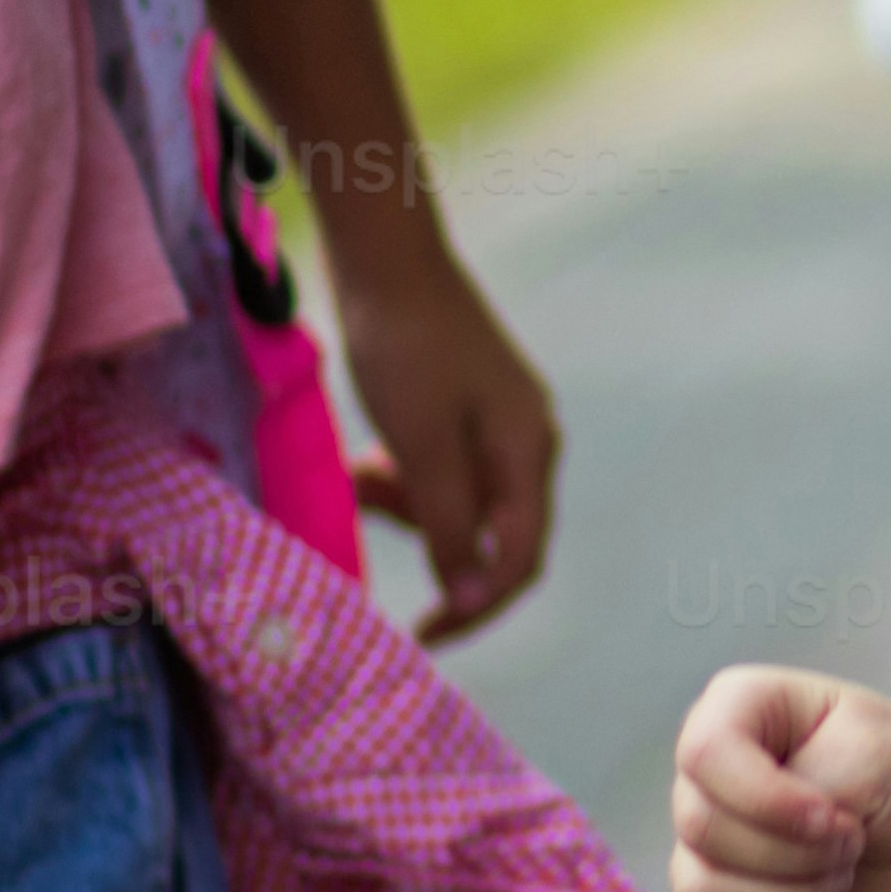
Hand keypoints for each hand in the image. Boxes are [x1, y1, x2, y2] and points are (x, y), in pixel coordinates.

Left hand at [327, 223, 558, 644]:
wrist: (387, 257)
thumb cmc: (403, 349)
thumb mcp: (420, 445)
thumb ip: (448, 522)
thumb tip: (470, 595)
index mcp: (528, 452)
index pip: (518, 558)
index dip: (473, 606)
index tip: (421, 634)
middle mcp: (527, 440)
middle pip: (495, 532)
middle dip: (436, 547)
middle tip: (374, 525)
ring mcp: (500, 419)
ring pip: (466, 500)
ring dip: (415, 509)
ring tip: (362, 480)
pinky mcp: (469, 403)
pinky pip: (448, 467)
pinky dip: (410, 478)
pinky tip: (370, 460)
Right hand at [664, 666, 890, 891]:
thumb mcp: (873, 757)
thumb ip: (804, 794)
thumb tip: (741, 867)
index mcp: (736, 710)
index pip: (703, 755)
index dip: (767, 802)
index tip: (838, 817)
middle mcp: (710, 777)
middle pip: (701, 833)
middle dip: (795, 855)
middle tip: (855, 840)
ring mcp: (714, 847)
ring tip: (842, 875)